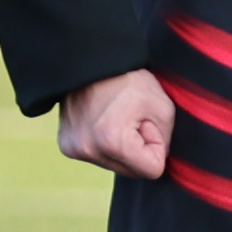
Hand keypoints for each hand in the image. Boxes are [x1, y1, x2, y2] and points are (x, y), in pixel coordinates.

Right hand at [54, 67, 173, 178]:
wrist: (91, 60)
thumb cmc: (128, 78)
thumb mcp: (162, 106)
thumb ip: (165, 141)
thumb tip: (157, 161)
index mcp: (112, 142)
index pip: (152, 170)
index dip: (155, 144)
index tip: (144, 121)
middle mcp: (88, 150)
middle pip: (132, 172)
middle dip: (138, 149)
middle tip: (130, 118)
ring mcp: (73, 150)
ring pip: (116, 165)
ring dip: (122, 147)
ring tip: (116, 117)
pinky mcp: (66, 146)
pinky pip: (99, 157)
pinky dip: (106, 144)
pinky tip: (102, 121)